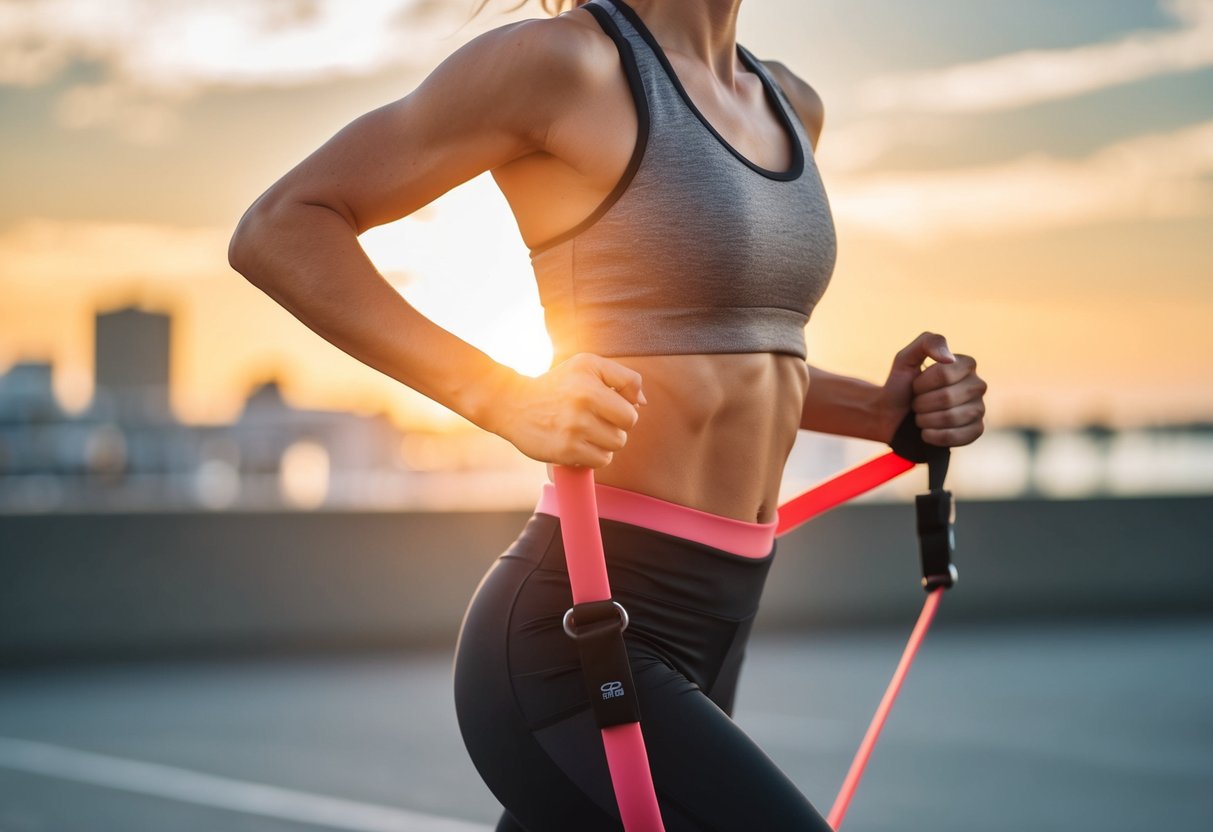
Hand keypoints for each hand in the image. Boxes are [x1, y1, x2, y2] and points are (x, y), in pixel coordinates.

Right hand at [493, 353, 645, 467]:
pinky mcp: (565, 451)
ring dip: (604, 442)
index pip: (631, 411)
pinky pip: (600, 461)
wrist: (513, 404)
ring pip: (614, 447)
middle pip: (625, 431)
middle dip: (614, 428)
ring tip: (583, 431)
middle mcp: (582, 404)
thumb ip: (623, 377)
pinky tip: (577, 443)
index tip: (604, 406)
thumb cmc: (557, 384)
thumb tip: (642, 403)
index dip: (622, 411)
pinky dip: (593, 455)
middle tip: (593, 420)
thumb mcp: (587, 366)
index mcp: (590, 380)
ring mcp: (573, 429)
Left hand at [878, 332, 985, 446]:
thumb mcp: (906, 358)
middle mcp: (977, 385)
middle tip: (916, 403)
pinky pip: (955, 437)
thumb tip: (950, 358)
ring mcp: (979, 409)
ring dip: (924, 420)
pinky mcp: (976, 431)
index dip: (921, 383)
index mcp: (966, 364)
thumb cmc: (902, 385)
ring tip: (921, 416)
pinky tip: (926, 432)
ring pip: (950, 418)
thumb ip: (928, 343)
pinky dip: (933, 436)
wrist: (892, 416)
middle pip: (947, 397)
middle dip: (921, 403)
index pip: (944, 373)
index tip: (915, 385)